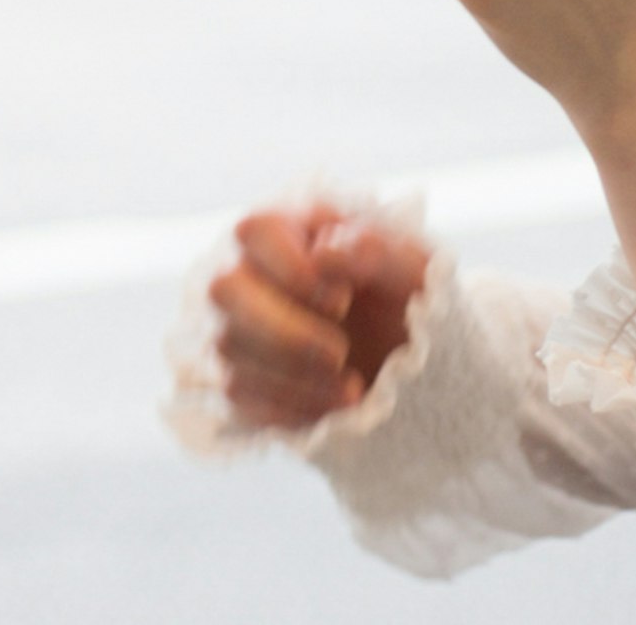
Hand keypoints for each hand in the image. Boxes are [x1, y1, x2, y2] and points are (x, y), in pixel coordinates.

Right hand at [205, 202, 431, 431]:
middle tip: (339, 355)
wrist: (410, 360)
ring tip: (351, 388)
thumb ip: (375, 250)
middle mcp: (250, 271)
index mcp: (290, 229)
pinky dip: (289, 407)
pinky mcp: (240, 377)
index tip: (343, 300)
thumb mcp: (412, 268)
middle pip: (224, 289)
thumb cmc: (407, 296)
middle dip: (284, 331)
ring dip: (293, 375)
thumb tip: (323, 254)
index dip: (291, 268)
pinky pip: (239, 394)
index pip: (256, 230)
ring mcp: (237, 325)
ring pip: (229, 346)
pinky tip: (335, 407)